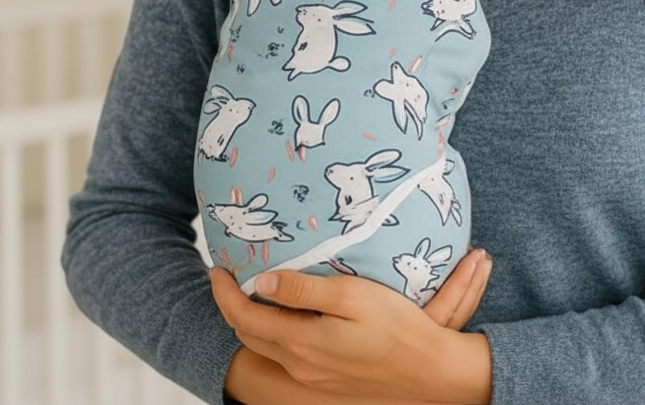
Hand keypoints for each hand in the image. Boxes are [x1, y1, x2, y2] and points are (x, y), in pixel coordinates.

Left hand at [212, 249, 491, 402]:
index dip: (224, 291)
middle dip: (231, 305)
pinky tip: (287, 314)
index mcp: (300, 341)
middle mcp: (299, 363)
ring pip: (265, 347)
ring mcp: (312, 375)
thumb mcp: (350, 296)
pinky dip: (273, 332)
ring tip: (252, 290)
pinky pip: (285, 354)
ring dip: (250, 320)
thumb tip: (260, 282)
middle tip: (228, 276)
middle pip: (248, 334)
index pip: (244, 316)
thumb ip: (303, 290)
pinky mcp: (326, 379)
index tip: (217, 266)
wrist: (427, 371)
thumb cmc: (395, 327)